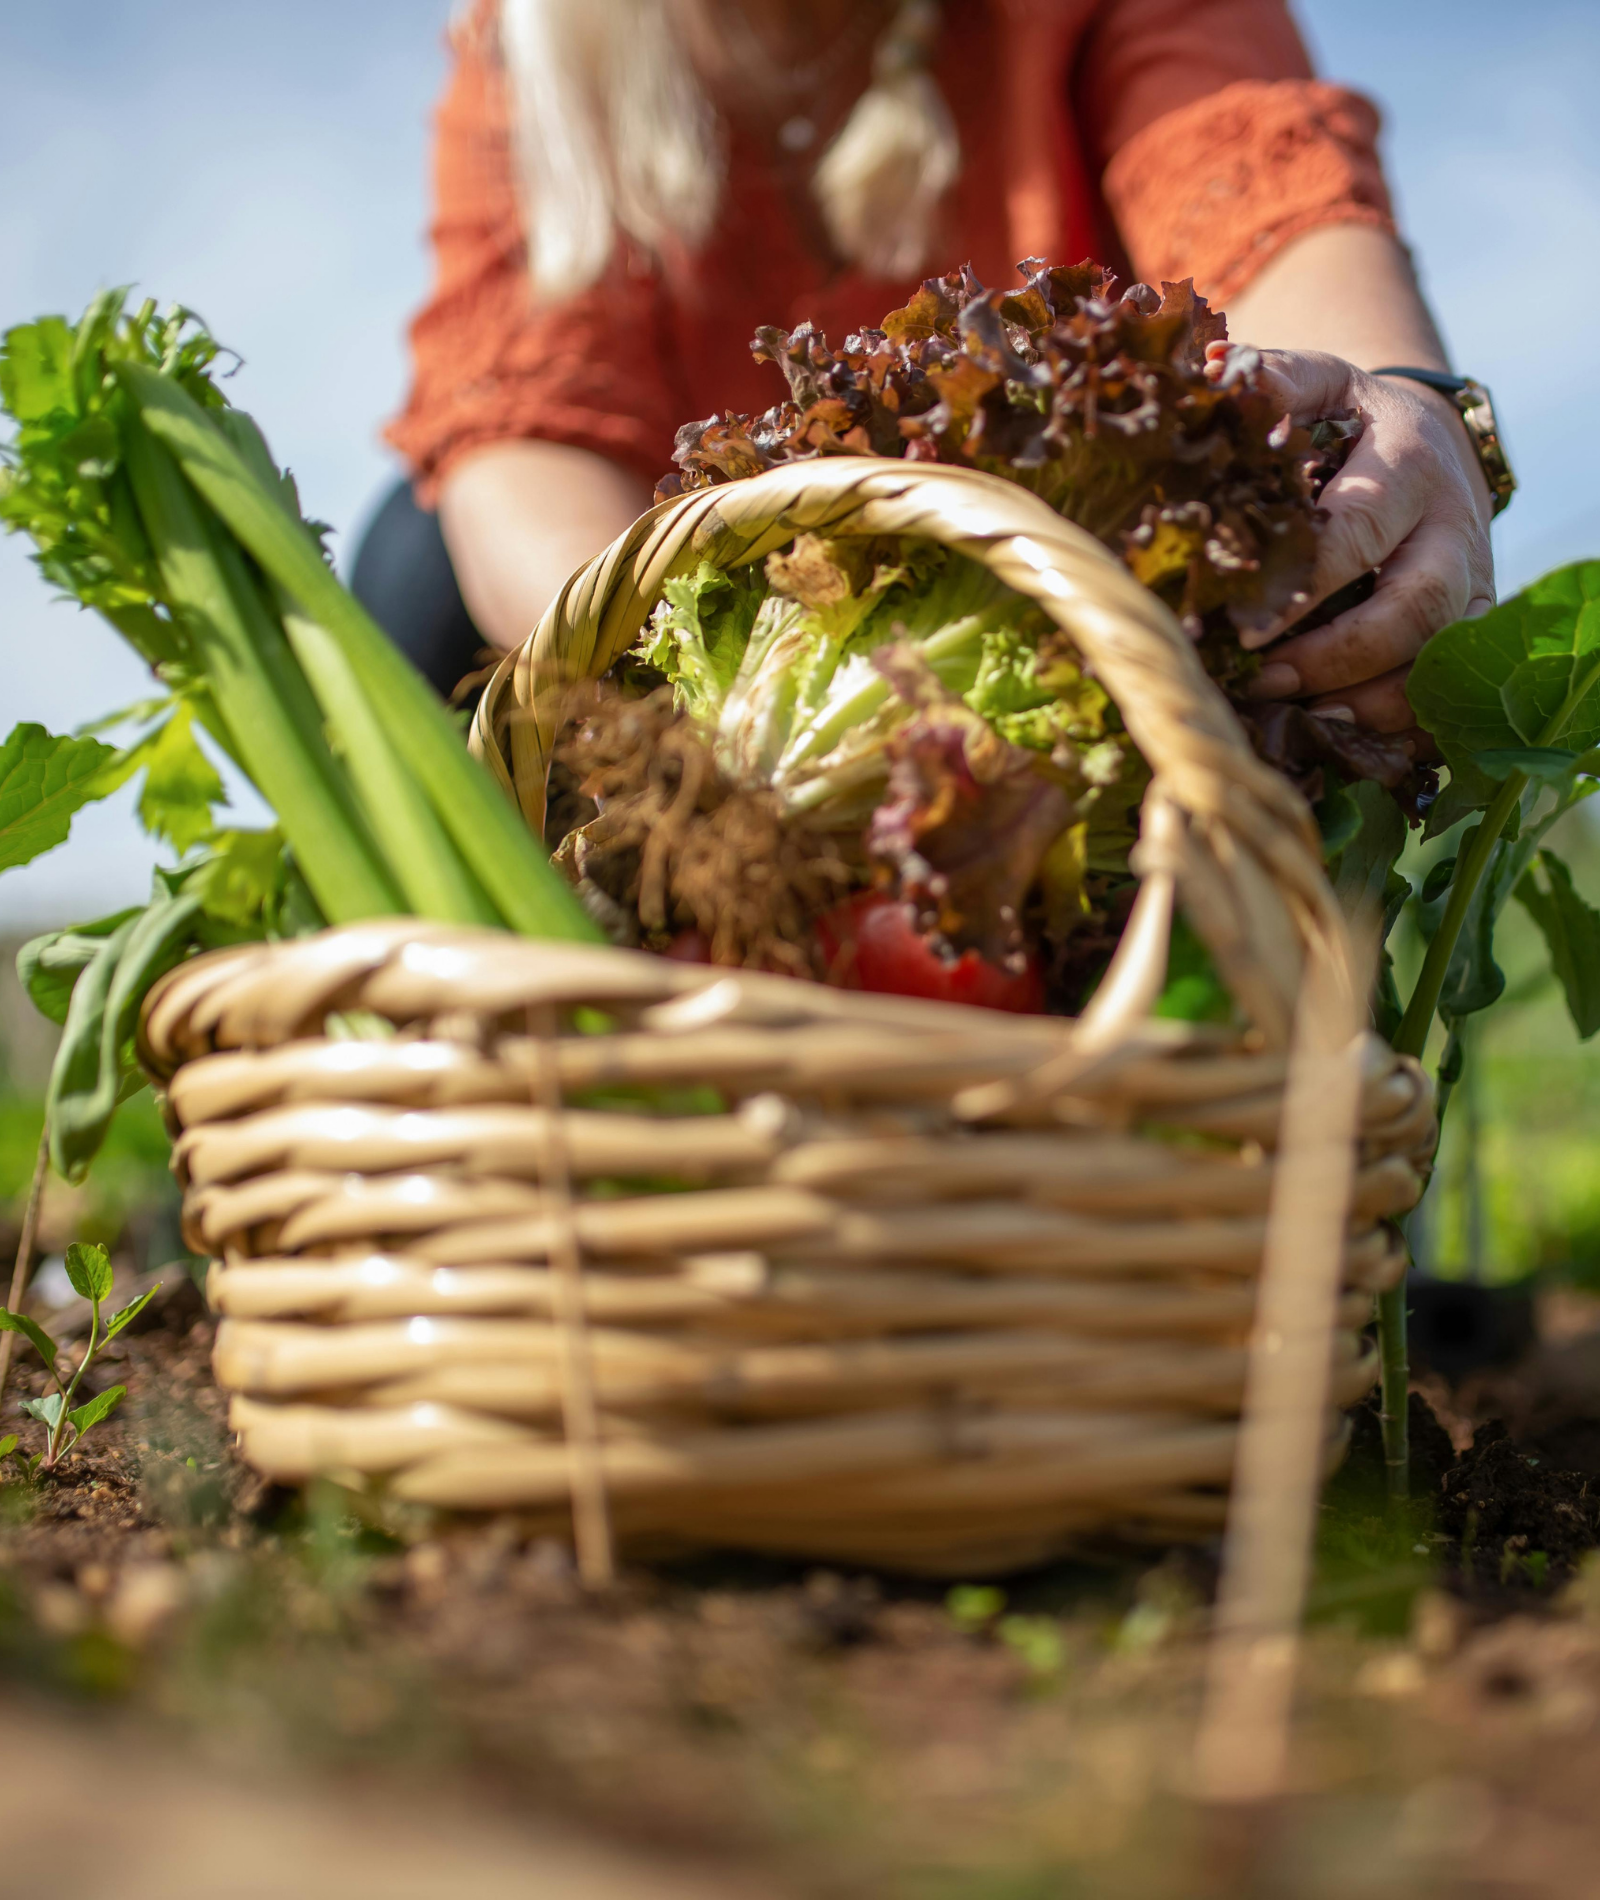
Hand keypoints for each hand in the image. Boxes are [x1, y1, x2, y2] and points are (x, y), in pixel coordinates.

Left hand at [1207, 346, 1494, 742]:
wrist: (1427, 439)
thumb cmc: (1351, 420)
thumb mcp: (1320, 384)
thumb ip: (1271, 381)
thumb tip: (1212, 376)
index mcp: (1410, 463)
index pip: (1358, 533)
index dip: (1301, 588)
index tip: (1241, 627)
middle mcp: (1452, 528)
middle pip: (1414, 609)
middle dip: (1337, 657)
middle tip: (1263, 680)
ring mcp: (1471, 581)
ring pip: (1439, 658)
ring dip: (1370, 700)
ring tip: (1298, 717)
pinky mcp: (1472, 624)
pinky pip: (1450, 688)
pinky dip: (1401, 721)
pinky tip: (1342, 736)